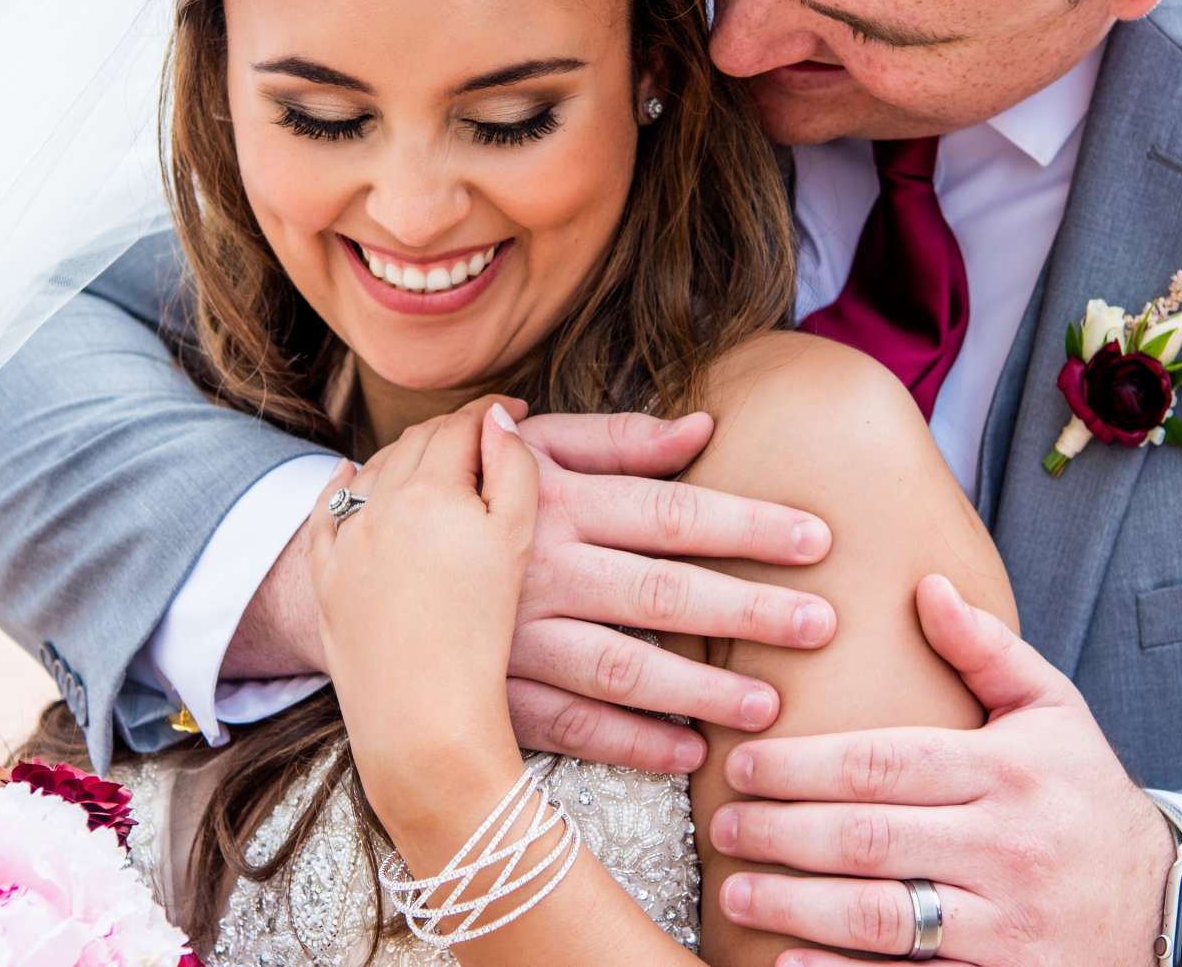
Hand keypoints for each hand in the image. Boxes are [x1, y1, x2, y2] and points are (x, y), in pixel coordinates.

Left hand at [308, 397, 533, 820]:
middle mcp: (379, 502)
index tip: (517, 410)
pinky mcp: (325, 575)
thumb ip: (513, 467)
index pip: (461, 424)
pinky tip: (348, 473)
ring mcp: (346, 539)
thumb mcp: (516, 542)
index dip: (493, 412)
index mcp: (432, 488)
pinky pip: (327, 512)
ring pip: (374, 470)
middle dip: (452, 430)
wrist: (422, 716)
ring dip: (406, 455)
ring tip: (435, 460)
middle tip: (484, 435)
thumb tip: (497, 416)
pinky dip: (341, 486)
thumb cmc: (481, 634)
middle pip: (417, 441)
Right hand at [502, 409, 837, 772]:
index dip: (745, 525)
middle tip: (821, 626)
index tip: (817, 538)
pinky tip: (687, 753)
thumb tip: (703, 427)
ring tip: (770, 708)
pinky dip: (630, 745)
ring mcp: (515, 637)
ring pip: (621, 671)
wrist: (359, 559)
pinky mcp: (493, 691)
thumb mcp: (532, 449)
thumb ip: (616, 438)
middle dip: (746, 612)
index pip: (668, 512)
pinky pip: (569, 727)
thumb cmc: (471, 490)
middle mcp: (539, 569)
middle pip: (659, 594)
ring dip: (700, 693)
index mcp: (556, 501)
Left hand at [710, 575, 1173, 966]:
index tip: (741, 764)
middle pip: (870, 837)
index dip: (802, 764)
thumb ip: (986, 651)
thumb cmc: (1085, 796)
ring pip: (883, 915)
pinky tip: (786, 962)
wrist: (1169, 906)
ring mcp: (1008, 925)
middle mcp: (1007, 847)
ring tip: (736, 888)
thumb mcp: (1053, 712)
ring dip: (796, 904)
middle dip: (782, 831)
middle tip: (722, 825)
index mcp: (1010, 771)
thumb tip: (924, 585)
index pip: (885, 763)